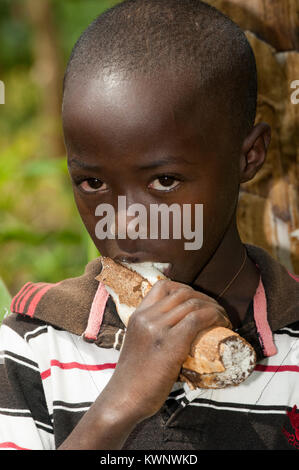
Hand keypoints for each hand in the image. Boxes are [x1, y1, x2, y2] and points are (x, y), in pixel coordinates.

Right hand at [101, 279, 229, 421]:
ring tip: (223, 319)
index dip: (185, 289)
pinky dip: (214, 317)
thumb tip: (177, 332)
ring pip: (192, 303)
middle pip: (182, 292)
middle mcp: (146, 317)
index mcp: (137, 315)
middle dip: (204, 298)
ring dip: (214, 308)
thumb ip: (151, 333)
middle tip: (216, 311)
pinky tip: (222, 324)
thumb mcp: (138, 344)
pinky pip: (197, 319)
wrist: (123, 399)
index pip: (163, 286)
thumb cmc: (133, 378)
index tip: (198, 301)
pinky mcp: (170, 343)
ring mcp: (157, 328)